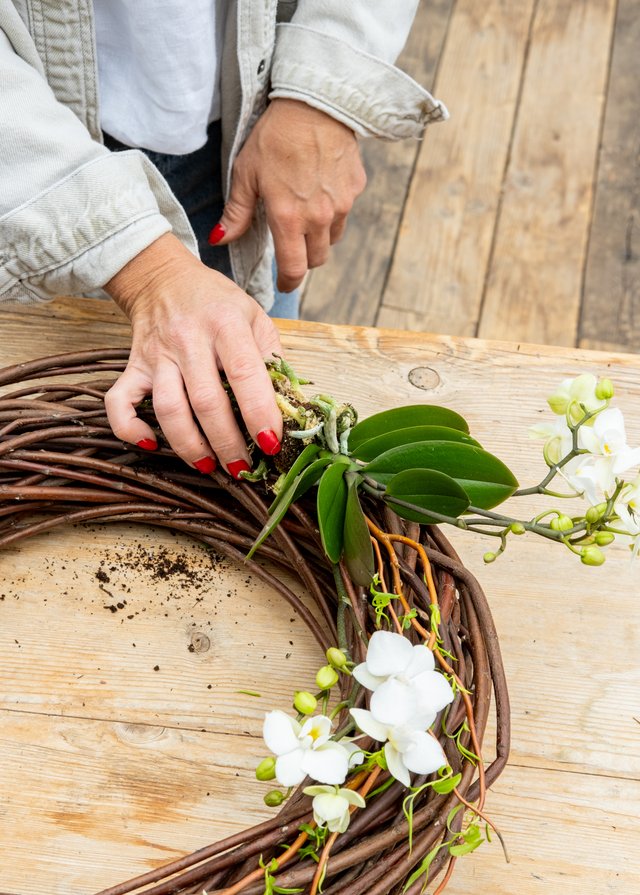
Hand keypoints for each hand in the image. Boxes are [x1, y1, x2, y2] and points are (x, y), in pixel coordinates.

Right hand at [103, 233, 283, 475]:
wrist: (163, 278)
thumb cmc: (218, 303)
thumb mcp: (255, 317)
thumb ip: (272, 359)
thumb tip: (290, 408)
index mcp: (226, 323)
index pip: (245, 374)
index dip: (259, 413)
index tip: (272, 443)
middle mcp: (189, 338)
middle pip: (206, 401)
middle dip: (227, 442)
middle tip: (243, 467)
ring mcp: (157, 354)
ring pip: (168, 409)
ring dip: (189, 445)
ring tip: (208, 465)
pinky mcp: (132, 366)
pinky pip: (119, 402)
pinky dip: (130, 428)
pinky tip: (150, 444)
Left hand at [213, 98, 366, 291]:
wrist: (316, 102)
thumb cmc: (275, 136)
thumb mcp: (246, 173)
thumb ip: (237, 212)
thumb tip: (219, 239)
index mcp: (289, 219)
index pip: (294, 269)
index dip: (289, 283)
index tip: (284, 285)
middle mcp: (319, 218)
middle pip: (316, 259)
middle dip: (303, 259)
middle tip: (291, 247)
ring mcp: (341, 204)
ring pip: (332, 238)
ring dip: (320, 236)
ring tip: (306, 216)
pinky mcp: (355, 188)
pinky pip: (345, 210)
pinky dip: (334, 209)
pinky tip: (321, 187)